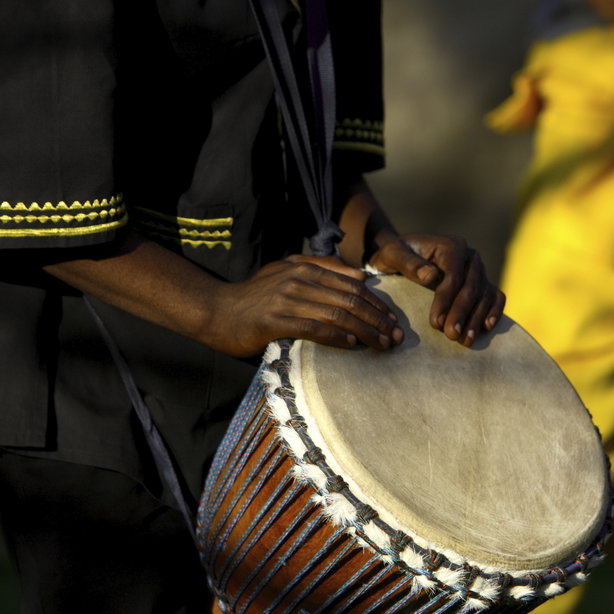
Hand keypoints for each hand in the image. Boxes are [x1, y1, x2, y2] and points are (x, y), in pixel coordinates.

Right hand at [207, 256, 402, 357]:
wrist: (217, 311)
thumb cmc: (255, 297)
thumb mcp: (287, 272)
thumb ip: (322, 269)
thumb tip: (360, 277)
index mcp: (305, 267)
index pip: (352, 285)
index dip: (377, 303)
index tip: (394, 320)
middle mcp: (299, 279)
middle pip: (350, 300)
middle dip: (378, 319)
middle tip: (397, 337)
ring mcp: (286, 299)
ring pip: (337, 314)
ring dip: (365, 331)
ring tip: (382, 345)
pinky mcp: (274, 321)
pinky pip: (313, 328)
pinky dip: (335, 336)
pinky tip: (351, 345)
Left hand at [367, 234, 506, 346]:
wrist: (404, 257)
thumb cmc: (396, 255)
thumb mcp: (392, 254)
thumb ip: (408, 262)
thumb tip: (431, 276)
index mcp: (451, 246)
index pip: (453, 275)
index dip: (446, 300)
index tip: (435, 322)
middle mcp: (469, 257)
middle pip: (471, 287)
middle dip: (461, 313)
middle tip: (451, 335)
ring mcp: (479, 270)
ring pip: (483, 295)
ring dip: (475, 319)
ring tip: (464, 340)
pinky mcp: (483, 283)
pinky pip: (495, 296)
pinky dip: (494, 311)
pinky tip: (486, 328)